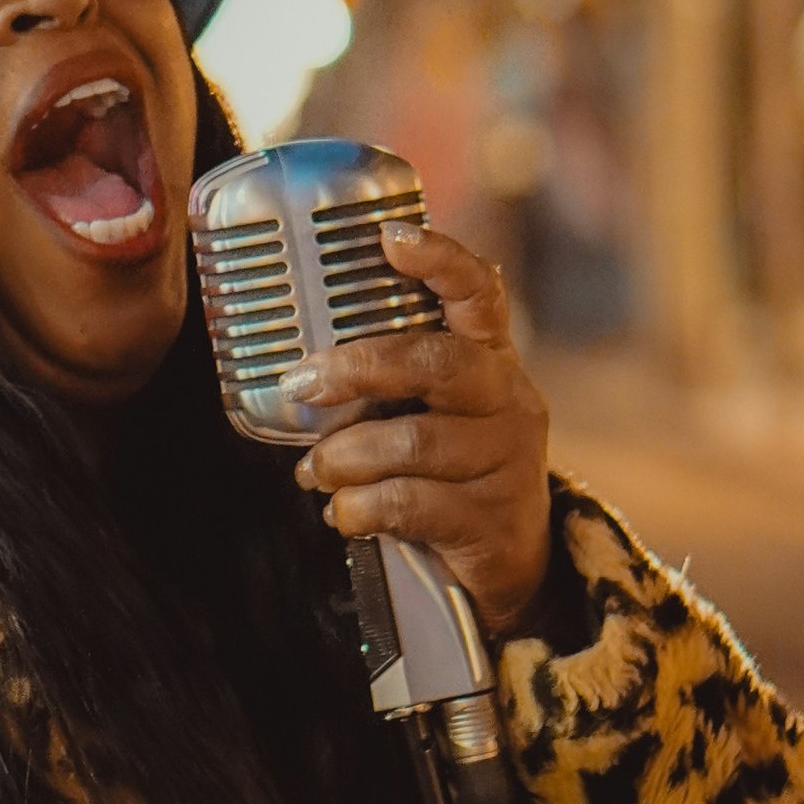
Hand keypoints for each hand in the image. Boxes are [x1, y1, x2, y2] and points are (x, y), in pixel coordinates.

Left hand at [287, 222, 551, 636]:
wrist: (512, 565)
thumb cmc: (450, 470)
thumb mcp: (436, 412)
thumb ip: (390, 382)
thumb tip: (291, 363)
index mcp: (491, 359)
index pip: (478, 293)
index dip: (439, 259)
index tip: (390, 237)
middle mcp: (509, 400)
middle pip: (438, 363)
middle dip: (359, 368)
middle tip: (302, 383)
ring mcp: (507, 462)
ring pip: (415, 441)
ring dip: (345, 456)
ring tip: (315, 470)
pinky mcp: (492, 521)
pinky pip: (411, 504)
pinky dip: (359, 507)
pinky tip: (342, 513)